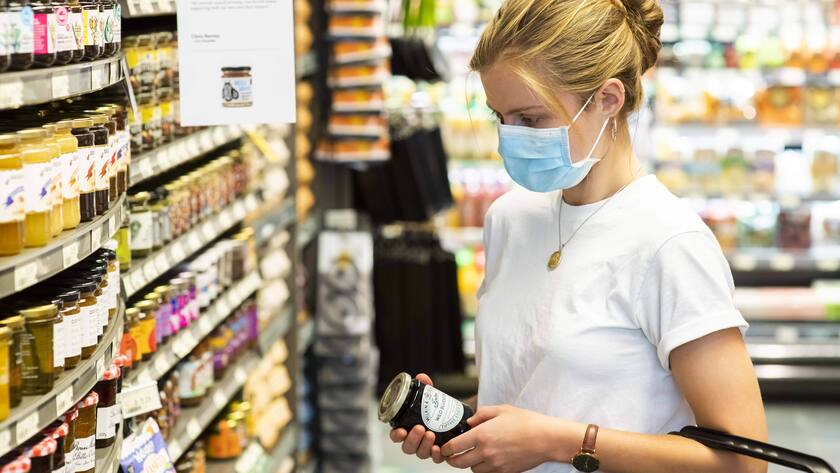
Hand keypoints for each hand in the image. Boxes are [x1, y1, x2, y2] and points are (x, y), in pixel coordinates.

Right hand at [389, 373, 444, 463]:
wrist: (454, 418)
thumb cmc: (435, 410)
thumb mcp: (429, 397)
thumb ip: (425, 388)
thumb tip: (422, 377)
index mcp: (407, 428)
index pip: (396, 435)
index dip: (396, 435)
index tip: (401, 430)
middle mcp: (414, 441)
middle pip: (407, 447)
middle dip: (412, 439)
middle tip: (420, 428)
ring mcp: (426, 448)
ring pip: (420, 453)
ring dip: (424, 445)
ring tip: (431, 434)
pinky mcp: (439, 453)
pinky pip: (435, 459)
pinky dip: (436, 455)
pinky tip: (438, 449)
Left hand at [442, 405, 583, 472]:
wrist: (546, 438)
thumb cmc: (527, 422)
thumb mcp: (502, 410)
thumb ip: (481, 414)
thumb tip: (470, 422)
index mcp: (482, 435)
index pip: (454, 446)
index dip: (446, 448)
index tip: (444, 446)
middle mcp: (486, 452)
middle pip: (459, 463)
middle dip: (452, 459)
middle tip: (451, 454)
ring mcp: (495, 464)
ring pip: (472, 470)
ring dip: (468, 464)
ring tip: (471, 455)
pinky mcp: (504, 472)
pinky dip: (482, 469)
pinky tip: (486, 460)